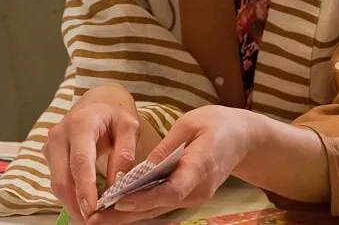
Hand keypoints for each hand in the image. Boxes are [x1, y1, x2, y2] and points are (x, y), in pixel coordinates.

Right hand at [44, 83, 141, 222]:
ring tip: (91, 219)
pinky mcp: (49, 155)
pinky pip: (57, 180)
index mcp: (80, 124)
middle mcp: (59, 135)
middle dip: (76, 204)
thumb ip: (125, 153)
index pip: (80, 162)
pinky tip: (84, 207)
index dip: (85, 189)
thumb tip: (119, 183)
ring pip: (57, 183)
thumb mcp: (129, 127)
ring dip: (72, 204)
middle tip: (93, 223)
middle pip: (62, 178)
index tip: (93, 210)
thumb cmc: (114, 114)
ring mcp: (50, 145)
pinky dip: (70, 196)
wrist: (97, 102)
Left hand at [88, 105, 257, 224]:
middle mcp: (198, 189)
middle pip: (159, 206)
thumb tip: (145, 165)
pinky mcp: (190, 195)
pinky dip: (140, 208)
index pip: (171, 190)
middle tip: (94, 219)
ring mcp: (195, 196)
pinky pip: (162, 204)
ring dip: (128, 216)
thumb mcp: (191, 123)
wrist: (244, 138)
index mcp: (200, 166)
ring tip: (97, 218)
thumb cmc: (218, 124)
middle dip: (126, 215)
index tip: (119, 201)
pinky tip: (116, 210)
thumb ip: (167, 145)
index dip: (145, 199)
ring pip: (158, 209)